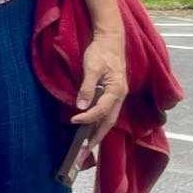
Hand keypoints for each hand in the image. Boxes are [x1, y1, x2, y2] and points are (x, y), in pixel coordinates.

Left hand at [74, 30, 127, 147]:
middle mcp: (119, 96)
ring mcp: (118, 96)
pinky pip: (107, 113)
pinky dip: (99, 123)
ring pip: (109, 119)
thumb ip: (87, 88)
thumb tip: (80, 106)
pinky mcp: (113, 94)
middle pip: (108, 122)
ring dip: (98, 133)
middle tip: (85, 152)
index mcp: (116, 90)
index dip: (87, 118)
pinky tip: (90, 128)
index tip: (73, 121)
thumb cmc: (101, 52)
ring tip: (87, 146)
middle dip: (96, 138)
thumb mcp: (91, 67)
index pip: (101, 111)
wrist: (111, 39)